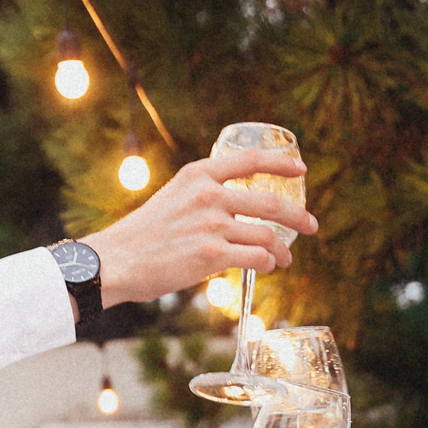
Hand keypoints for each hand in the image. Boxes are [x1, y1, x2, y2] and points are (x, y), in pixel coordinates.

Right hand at [83, 145, 314, 305]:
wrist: (115, 261)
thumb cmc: (143, 235)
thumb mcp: (173, 197)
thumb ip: (204, 196)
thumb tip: (238, 210)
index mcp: (198, 174)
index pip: (249, 160)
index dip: (280, 162)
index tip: (300, 169)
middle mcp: (208, 194)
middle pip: (270, 202)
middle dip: (298, 216)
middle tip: (312, 225)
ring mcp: (211, 225)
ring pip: (267, 235)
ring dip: (282, 249)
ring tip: (285, 258)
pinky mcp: (211, 255)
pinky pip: (257, 258)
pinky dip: (268, 264)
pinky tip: (268, 267)